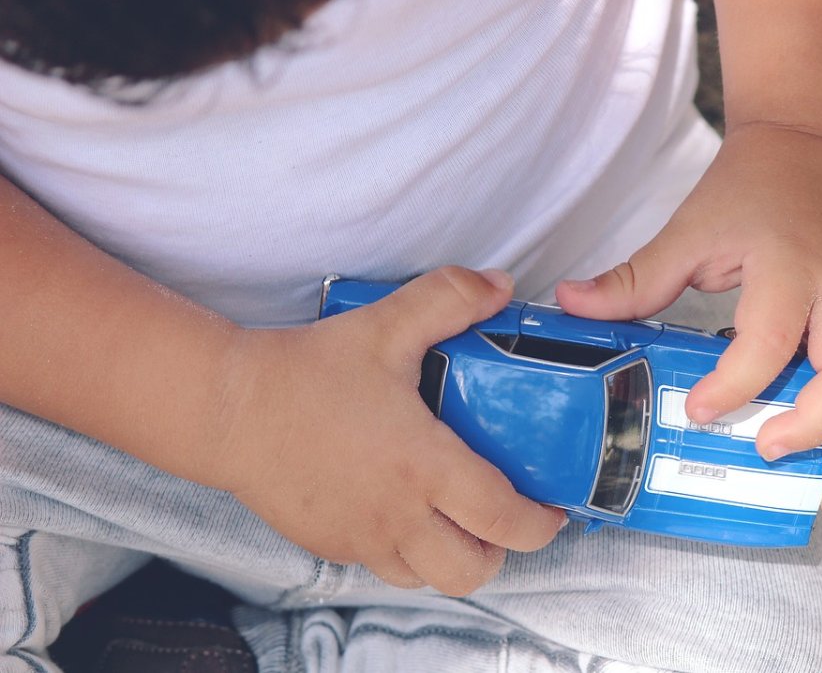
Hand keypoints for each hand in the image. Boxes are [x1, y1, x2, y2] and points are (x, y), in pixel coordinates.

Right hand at [206, 267, 564, 595]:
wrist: (227, 409)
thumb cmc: (305, 372)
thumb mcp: (385, 326)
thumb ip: (449, 299)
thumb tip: (500, 286)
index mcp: (424, 467)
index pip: (503, 519)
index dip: (540, 523)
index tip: (552, 507)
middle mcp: (400, 515)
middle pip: (474, 570)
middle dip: (502, 550)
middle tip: (505, 515)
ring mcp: (363, 537)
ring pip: (430, 578)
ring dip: (455, 556)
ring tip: (460, 518)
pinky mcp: (332, 544)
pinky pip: (386, 568)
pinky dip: (410, 553)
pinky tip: (407, 511)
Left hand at [557, 124, 821, 513]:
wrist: (812, 148)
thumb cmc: (750, 188)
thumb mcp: (689, 227)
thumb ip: (635, 277)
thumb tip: (569, 304)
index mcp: (788, 267)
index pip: (771, 338)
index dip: (737, 384)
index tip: (700, 411)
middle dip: (814, 425)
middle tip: (763, 450)